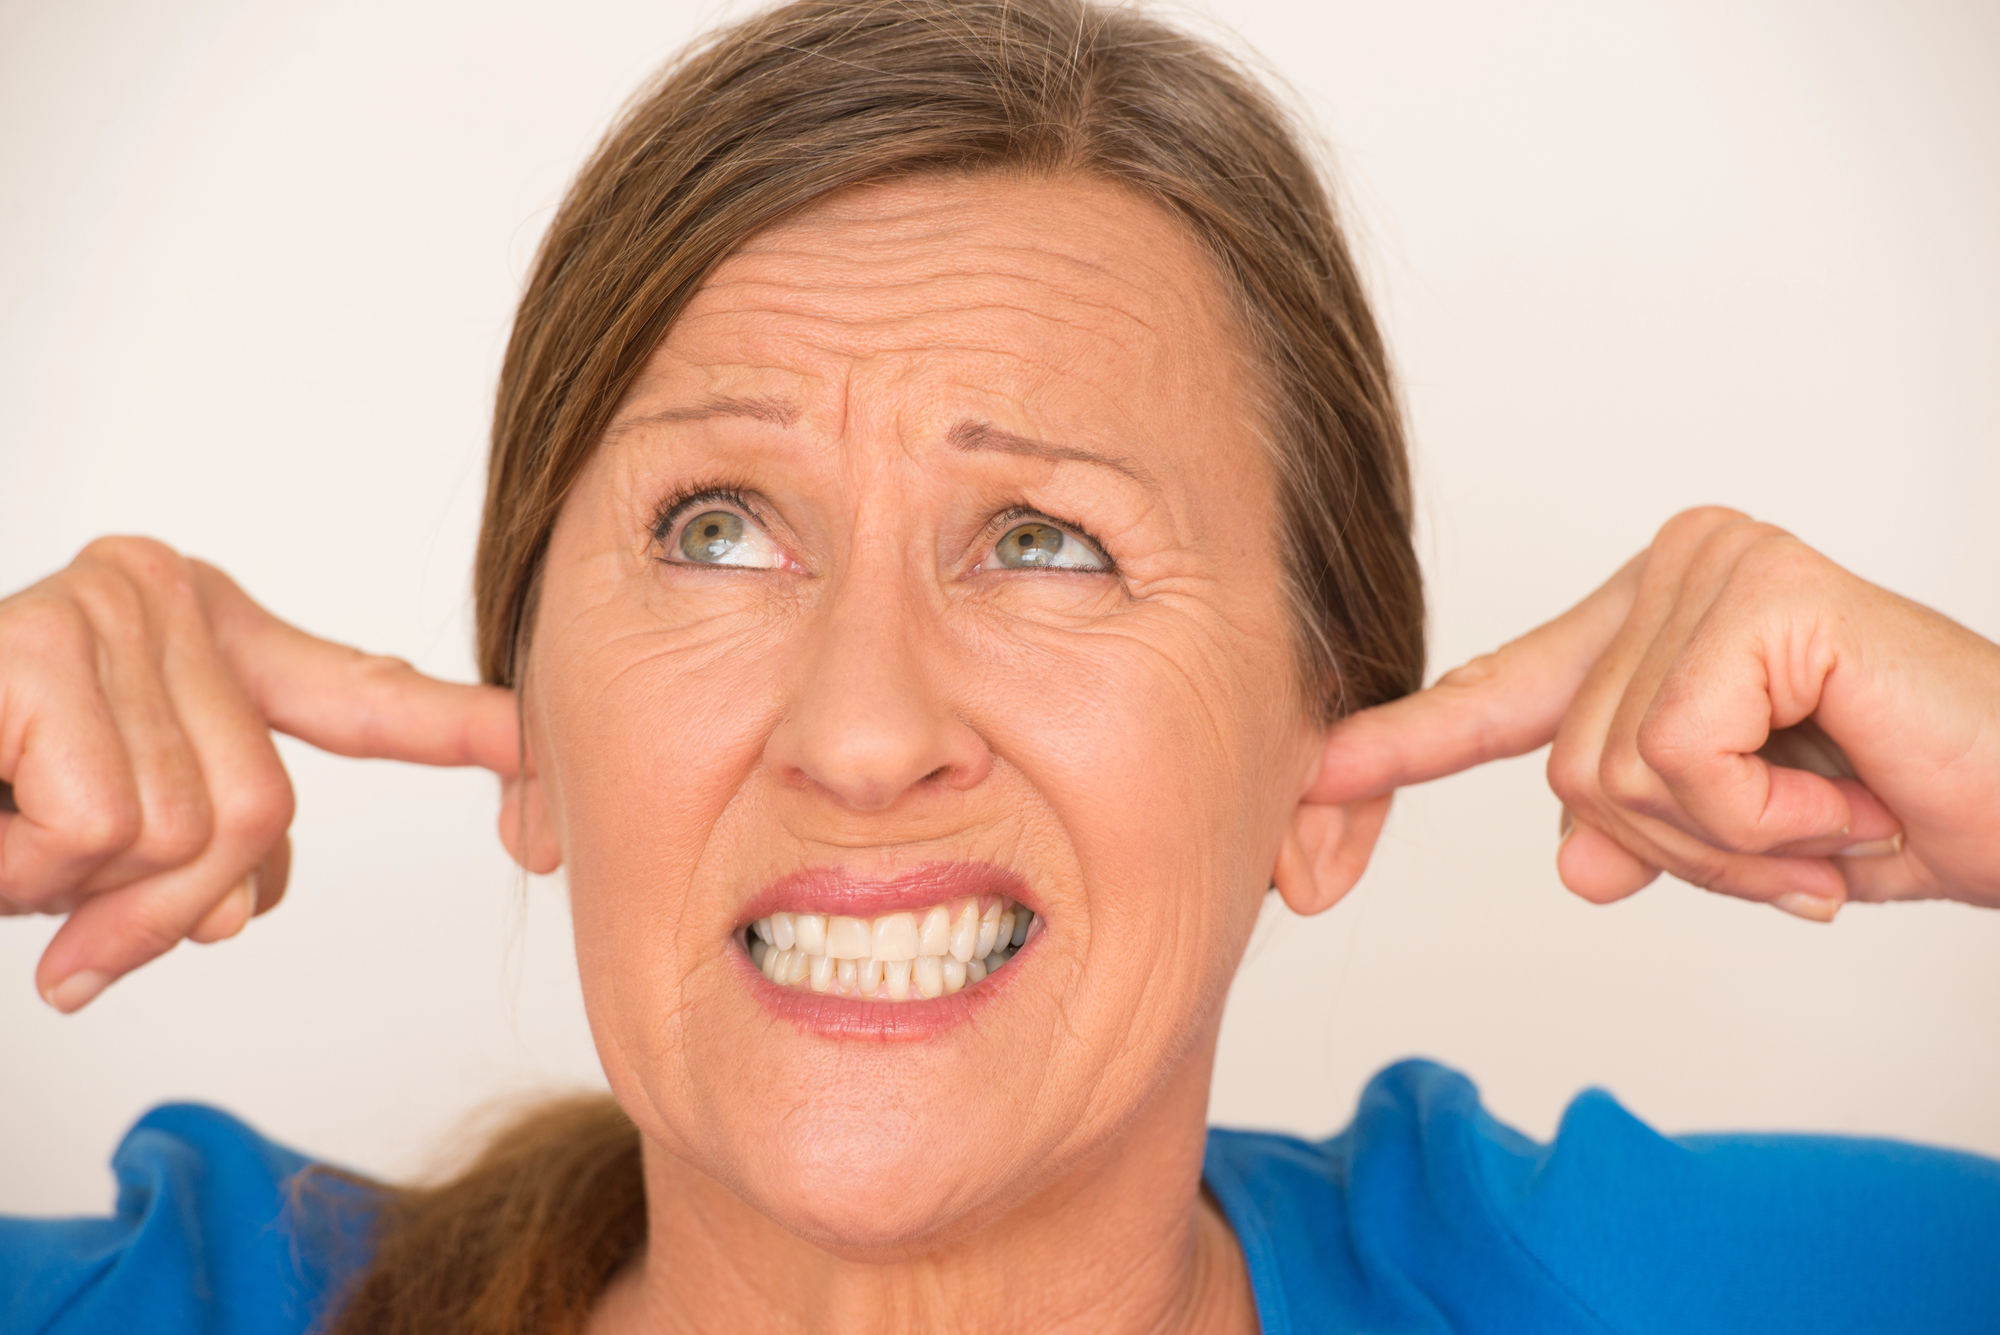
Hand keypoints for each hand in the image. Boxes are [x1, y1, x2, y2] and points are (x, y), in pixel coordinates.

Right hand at [0, 537, 518, 1010]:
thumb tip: (234, 920)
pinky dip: (26, 870)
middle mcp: (167, 597)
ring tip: (7, 839)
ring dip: (75, 888)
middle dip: (162, 900)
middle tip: (63, 897)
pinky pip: (97, 827)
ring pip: (177, 833)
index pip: (361, 694)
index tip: (539, 743)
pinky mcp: (36, 649)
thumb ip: (205, 854)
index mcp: (208, 631)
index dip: (460, 730)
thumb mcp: (108, 822)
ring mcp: (106, 611)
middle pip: (261, 812)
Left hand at [1309, 507, 1999, 916]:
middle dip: (1683, 847)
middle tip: (1798, 839)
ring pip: (1608, 774)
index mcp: (1651, 615)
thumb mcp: (1740, 838)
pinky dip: (1759, 822)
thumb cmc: (1904, 808)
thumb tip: (1571, 863)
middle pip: (1565, 765)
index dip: (1405, 743)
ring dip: (1729, 843)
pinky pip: (1675, 761)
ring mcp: (1713, 568)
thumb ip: (1642, 828)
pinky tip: (1840, 797)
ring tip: (1827, 814)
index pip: (1505, 691)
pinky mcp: (1757, 595)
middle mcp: (1673, 567)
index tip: (1312, 780)